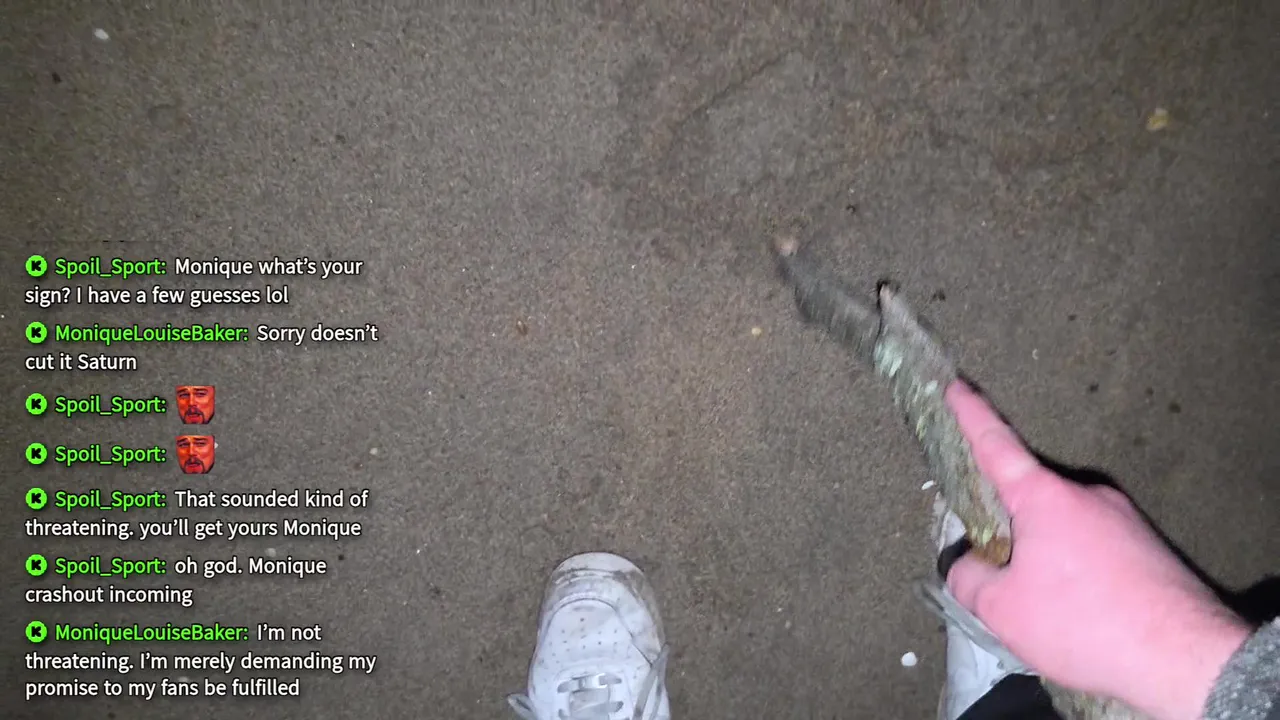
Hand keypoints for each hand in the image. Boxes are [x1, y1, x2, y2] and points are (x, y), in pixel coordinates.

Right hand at [943, 381, 1251, 719]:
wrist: (1183, 657)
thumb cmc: (1083, 622)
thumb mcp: (1002, 609)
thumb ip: (969, 579)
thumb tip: (968, 566)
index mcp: (1044, 498)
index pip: (996, 445)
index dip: (971, 415)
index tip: (957, 387)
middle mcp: (1086, 496)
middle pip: (1027, 503)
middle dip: (1007, 534)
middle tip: (999, 578)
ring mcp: (1121, 519)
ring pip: (1060, 532)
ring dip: (1044, 562)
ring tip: (1048, 612)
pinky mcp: (1144, 548)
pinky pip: (1092, 552)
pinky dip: (1075, 577)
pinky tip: (1080, 616)